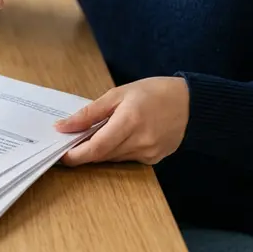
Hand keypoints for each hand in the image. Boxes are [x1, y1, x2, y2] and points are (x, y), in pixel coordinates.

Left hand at [55, 77, 189, 165]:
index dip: (76, 155)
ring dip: (101, 150)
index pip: (96, 148)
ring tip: (98, 133)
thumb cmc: (154, 92)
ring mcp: (149, 153)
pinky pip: (127, 158)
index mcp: (130, 121)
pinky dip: (117, 150)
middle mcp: (140, 141)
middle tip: (73, 140)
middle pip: (103, 155)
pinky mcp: (154, 159)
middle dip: (85, 151)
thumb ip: (90, 112)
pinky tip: (120, 136)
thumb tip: (64, 126)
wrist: (190, 103)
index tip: (61, 154)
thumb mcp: (118, 94)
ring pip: (114, 158)